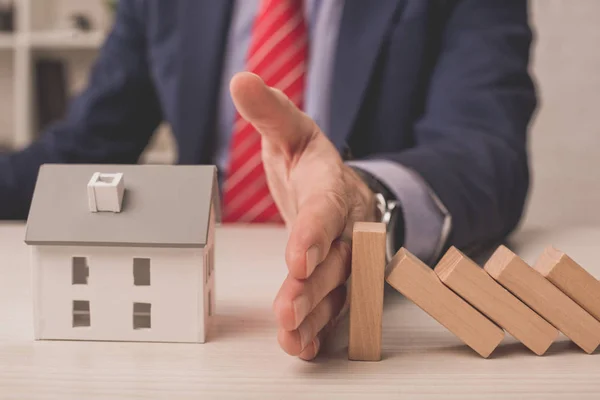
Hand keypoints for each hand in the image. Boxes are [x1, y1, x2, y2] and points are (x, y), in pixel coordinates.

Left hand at [230, 72, 377, 359]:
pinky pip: (333, 306)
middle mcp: (345, 226)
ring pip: (336, 291)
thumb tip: (241, 80)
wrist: (341, 187)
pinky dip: (319, 328)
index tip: (299, 259)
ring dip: (314, 316)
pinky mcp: (338, 279)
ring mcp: (344, 257)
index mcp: (332, 187)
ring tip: (291, 338)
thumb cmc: (313, 162)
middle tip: (288, 311)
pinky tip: (300, 345)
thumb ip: (270, 111)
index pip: (326, 211)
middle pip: (334, 260)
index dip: (314, 235)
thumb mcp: (292, 130)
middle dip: (312, 288)